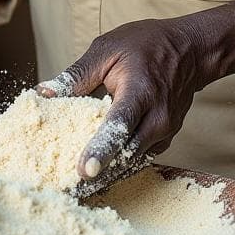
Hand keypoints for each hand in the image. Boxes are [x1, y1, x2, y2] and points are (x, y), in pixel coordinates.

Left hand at [37, 15, 217, 180]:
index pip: (120, 125)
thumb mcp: (107, 49)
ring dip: (108, 176)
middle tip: (69, 189)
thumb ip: (76, 75)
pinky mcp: (165, 139)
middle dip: (99, 174)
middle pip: (126, 153)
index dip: (101, 149)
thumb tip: (43, 94)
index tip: (84, 171)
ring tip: (78, 190)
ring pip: (133, 161)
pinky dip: (120, 166)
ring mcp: (165, 131)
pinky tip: (100, 174)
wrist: (190, 50)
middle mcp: (157, 117)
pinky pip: (139, 157)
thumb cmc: (146, 45)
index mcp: (141, 91)